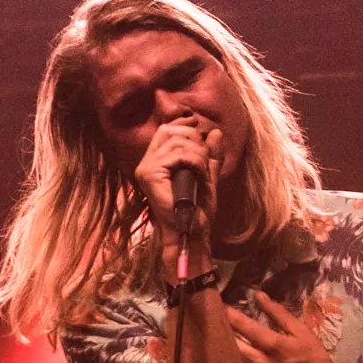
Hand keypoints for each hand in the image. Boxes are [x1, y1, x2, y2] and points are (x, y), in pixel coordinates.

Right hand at [134, 116, 223, 259]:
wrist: (192, 232)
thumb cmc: (198, 210)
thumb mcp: (207, 176)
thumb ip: (211, 155)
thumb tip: (216, 131)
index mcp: (155, 161)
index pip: (168, 129)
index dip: (188, 132)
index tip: (202, 149)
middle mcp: (146, 162)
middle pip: (173, 131)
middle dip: (196, 144)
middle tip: (204, 167)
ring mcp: (146, 168)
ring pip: (178, 142)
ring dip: (199, 156)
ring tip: (202, 175)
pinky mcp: (150, 174)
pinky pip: (180, 155)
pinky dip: (196, 163)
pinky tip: (199, 177)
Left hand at [226, 293, 347, 362]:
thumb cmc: (316, 360)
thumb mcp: (302, 332)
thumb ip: (279, 314)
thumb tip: (259, 295)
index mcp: (272, 345)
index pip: (242, 325)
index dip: (228, 314)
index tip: (220, 306)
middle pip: (231, 345)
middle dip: (223, 333)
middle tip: (216, 325)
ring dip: (225, 354)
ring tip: (219, 347)